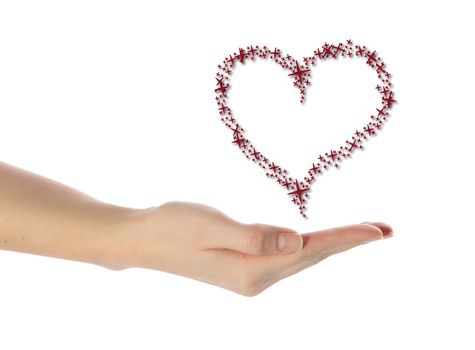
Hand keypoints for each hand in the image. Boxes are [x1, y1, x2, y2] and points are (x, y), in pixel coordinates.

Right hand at [113, 201, 392, 295]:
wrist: (143, 240)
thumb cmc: (172, 226)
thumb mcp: (211, 226)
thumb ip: (255, 236)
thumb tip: (299, 241)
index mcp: (251, 270)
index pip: (309, 250)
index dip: (346, 238)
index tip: (377, 230)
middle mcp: (256, 278)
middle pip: (312, 257)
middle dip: (349, 242)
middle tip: (385, 229)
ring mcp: (250, 276)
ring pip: (302, 258)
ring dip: (333, 245)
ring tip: (362, 233)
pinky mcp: (243, 268)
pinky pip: (287, 257)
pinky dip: (310, 247)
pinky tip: (318, 243)